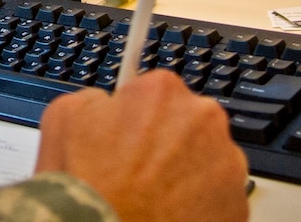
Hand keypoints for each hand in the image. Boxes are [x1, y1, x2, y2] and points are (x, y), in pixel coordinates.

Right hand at [36, 70, 248, 221]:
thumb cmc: (87, 187)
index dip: (136, 117)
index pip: (155, 92)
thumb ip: (93, 98)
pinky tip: (166, 214)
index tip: (127, 135)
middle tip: (136, 171)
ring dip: (185, 173)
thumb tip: (105, 104)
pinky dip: (197, 205)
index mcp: (163, 91)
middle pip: (186, 123)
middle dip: (166, 142)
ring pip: (206, 160)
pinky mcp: (237, 205)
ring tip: (150, 197)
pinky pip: (217, 197)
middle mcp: (204, 119)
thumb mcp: (64, 117)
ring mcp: (227, 165)